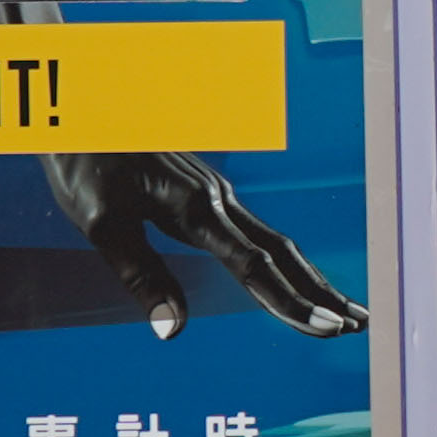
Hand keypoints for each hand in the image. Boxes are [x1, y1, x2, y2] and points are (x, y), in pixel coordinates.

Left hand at [43, 149, 368, 340]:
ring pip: (277, 241)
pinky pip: (259, 232)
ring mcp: (216, 194)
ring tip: (345, 311)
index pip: (254, 265)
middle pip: (283, 252)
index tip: (323, 328)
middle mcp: (218, 199)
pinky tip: (295, 277)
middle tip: (358, 328)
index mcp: (197, 207)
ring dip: (312, 278)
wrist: (79, 107)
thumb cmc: (83, 165)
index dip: (289, 301)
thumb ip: (141, 276)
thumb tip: (173, 329)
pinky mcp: (207, 193)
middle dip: (320, 292)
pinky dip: (286, 262)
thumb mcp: (101, 225)